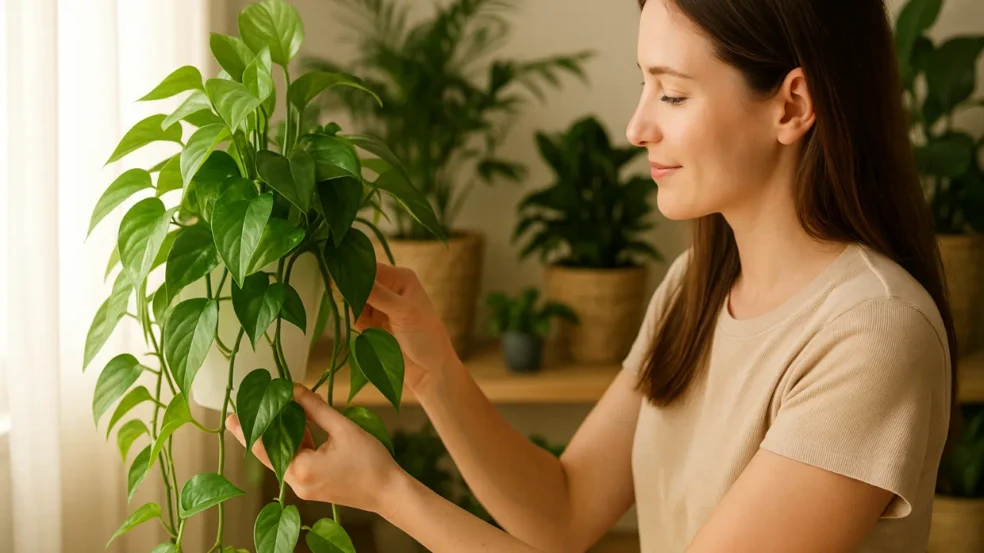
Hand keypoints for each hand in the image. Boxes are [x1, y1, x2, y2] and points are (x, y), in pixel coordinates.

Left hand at [226, 384, 405, 516]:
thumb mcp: (342, 428)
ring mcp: (305, 487)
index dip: (247, 430)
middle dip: (259, 432)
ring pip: (284, 457)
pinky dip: (295, 445)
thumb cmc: (370, 461)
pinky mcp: (314, 486)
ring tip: (271, 414)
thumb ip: (315, 409)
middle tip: (241, 413)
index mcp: (300, 469)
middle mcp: (297, 482)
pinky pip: (296, 463)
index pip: (264, 447)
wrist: (390, 492)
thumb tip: (294, 389)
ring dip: (279, 437)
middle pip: (270, 453)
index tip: (232, 415)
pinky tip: (298, 427)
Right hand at [354, 262, 458, 394]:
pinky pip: (355, 316)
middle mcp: (389, 288)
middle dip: (352, 294)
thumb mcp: (403, 312)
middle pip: (359, 283)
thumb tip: (349, 276)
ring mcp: (380, 306)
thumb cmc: (425, 336)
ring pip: (354, 300)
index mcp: (400, 278)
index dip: (353, 273)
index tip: (336, 281)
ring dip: (354, 310)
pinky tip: (366, 330)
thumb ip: (377, 294)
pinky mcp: (373, 323)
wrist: (430, 370)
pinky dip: (355, 322)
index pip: (370, 268)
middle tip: (353, 306)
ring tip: (366, 323)